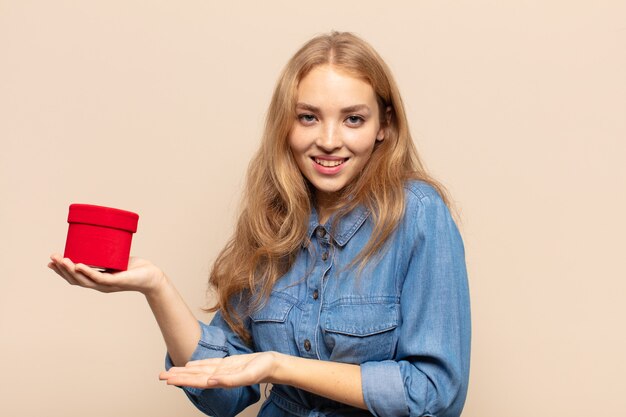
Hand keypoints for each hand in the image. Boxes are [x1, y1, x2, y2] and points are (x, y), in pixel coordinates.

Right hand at [48, 253, 165, 294]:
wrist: (152, 276)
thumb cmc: (136, 268)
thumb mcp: (116, 258)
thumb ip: (106, 252)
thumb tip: (97, 234)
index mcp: (97, 280)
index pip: (75, 278)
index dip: (62, 271)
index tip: (51, 263)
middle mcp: (100, 284)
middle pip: (75, 279)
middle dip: (61, 269)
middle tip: (52, 257)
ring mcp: (107, 285)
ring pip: (83, 279)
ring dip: (70, 269)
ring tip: (61, 259)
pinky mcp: (116, 282)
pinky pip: (98, 277)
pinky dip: (87, 271)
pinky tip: (78, 265)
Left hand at [159, 352, 279, 388]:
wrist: (274, 365)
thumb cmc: (264, 370)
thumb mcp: (248, 375)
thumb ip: (230, 380)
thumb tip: (211, 381)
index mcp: (222, 381)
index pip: (198, 381)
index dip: (183, 380)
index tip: (170, 379)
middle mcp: (219, 377)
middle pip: (195, 377)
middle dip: (178, 376)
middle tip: (161, 376)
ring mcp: (223, 370)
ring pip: (199, 371)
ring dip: (185, 371)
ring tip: (170, 371)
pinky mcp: (227, 364)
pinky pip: (209, 365)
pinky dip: (197, 365)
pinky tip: (189, 365)